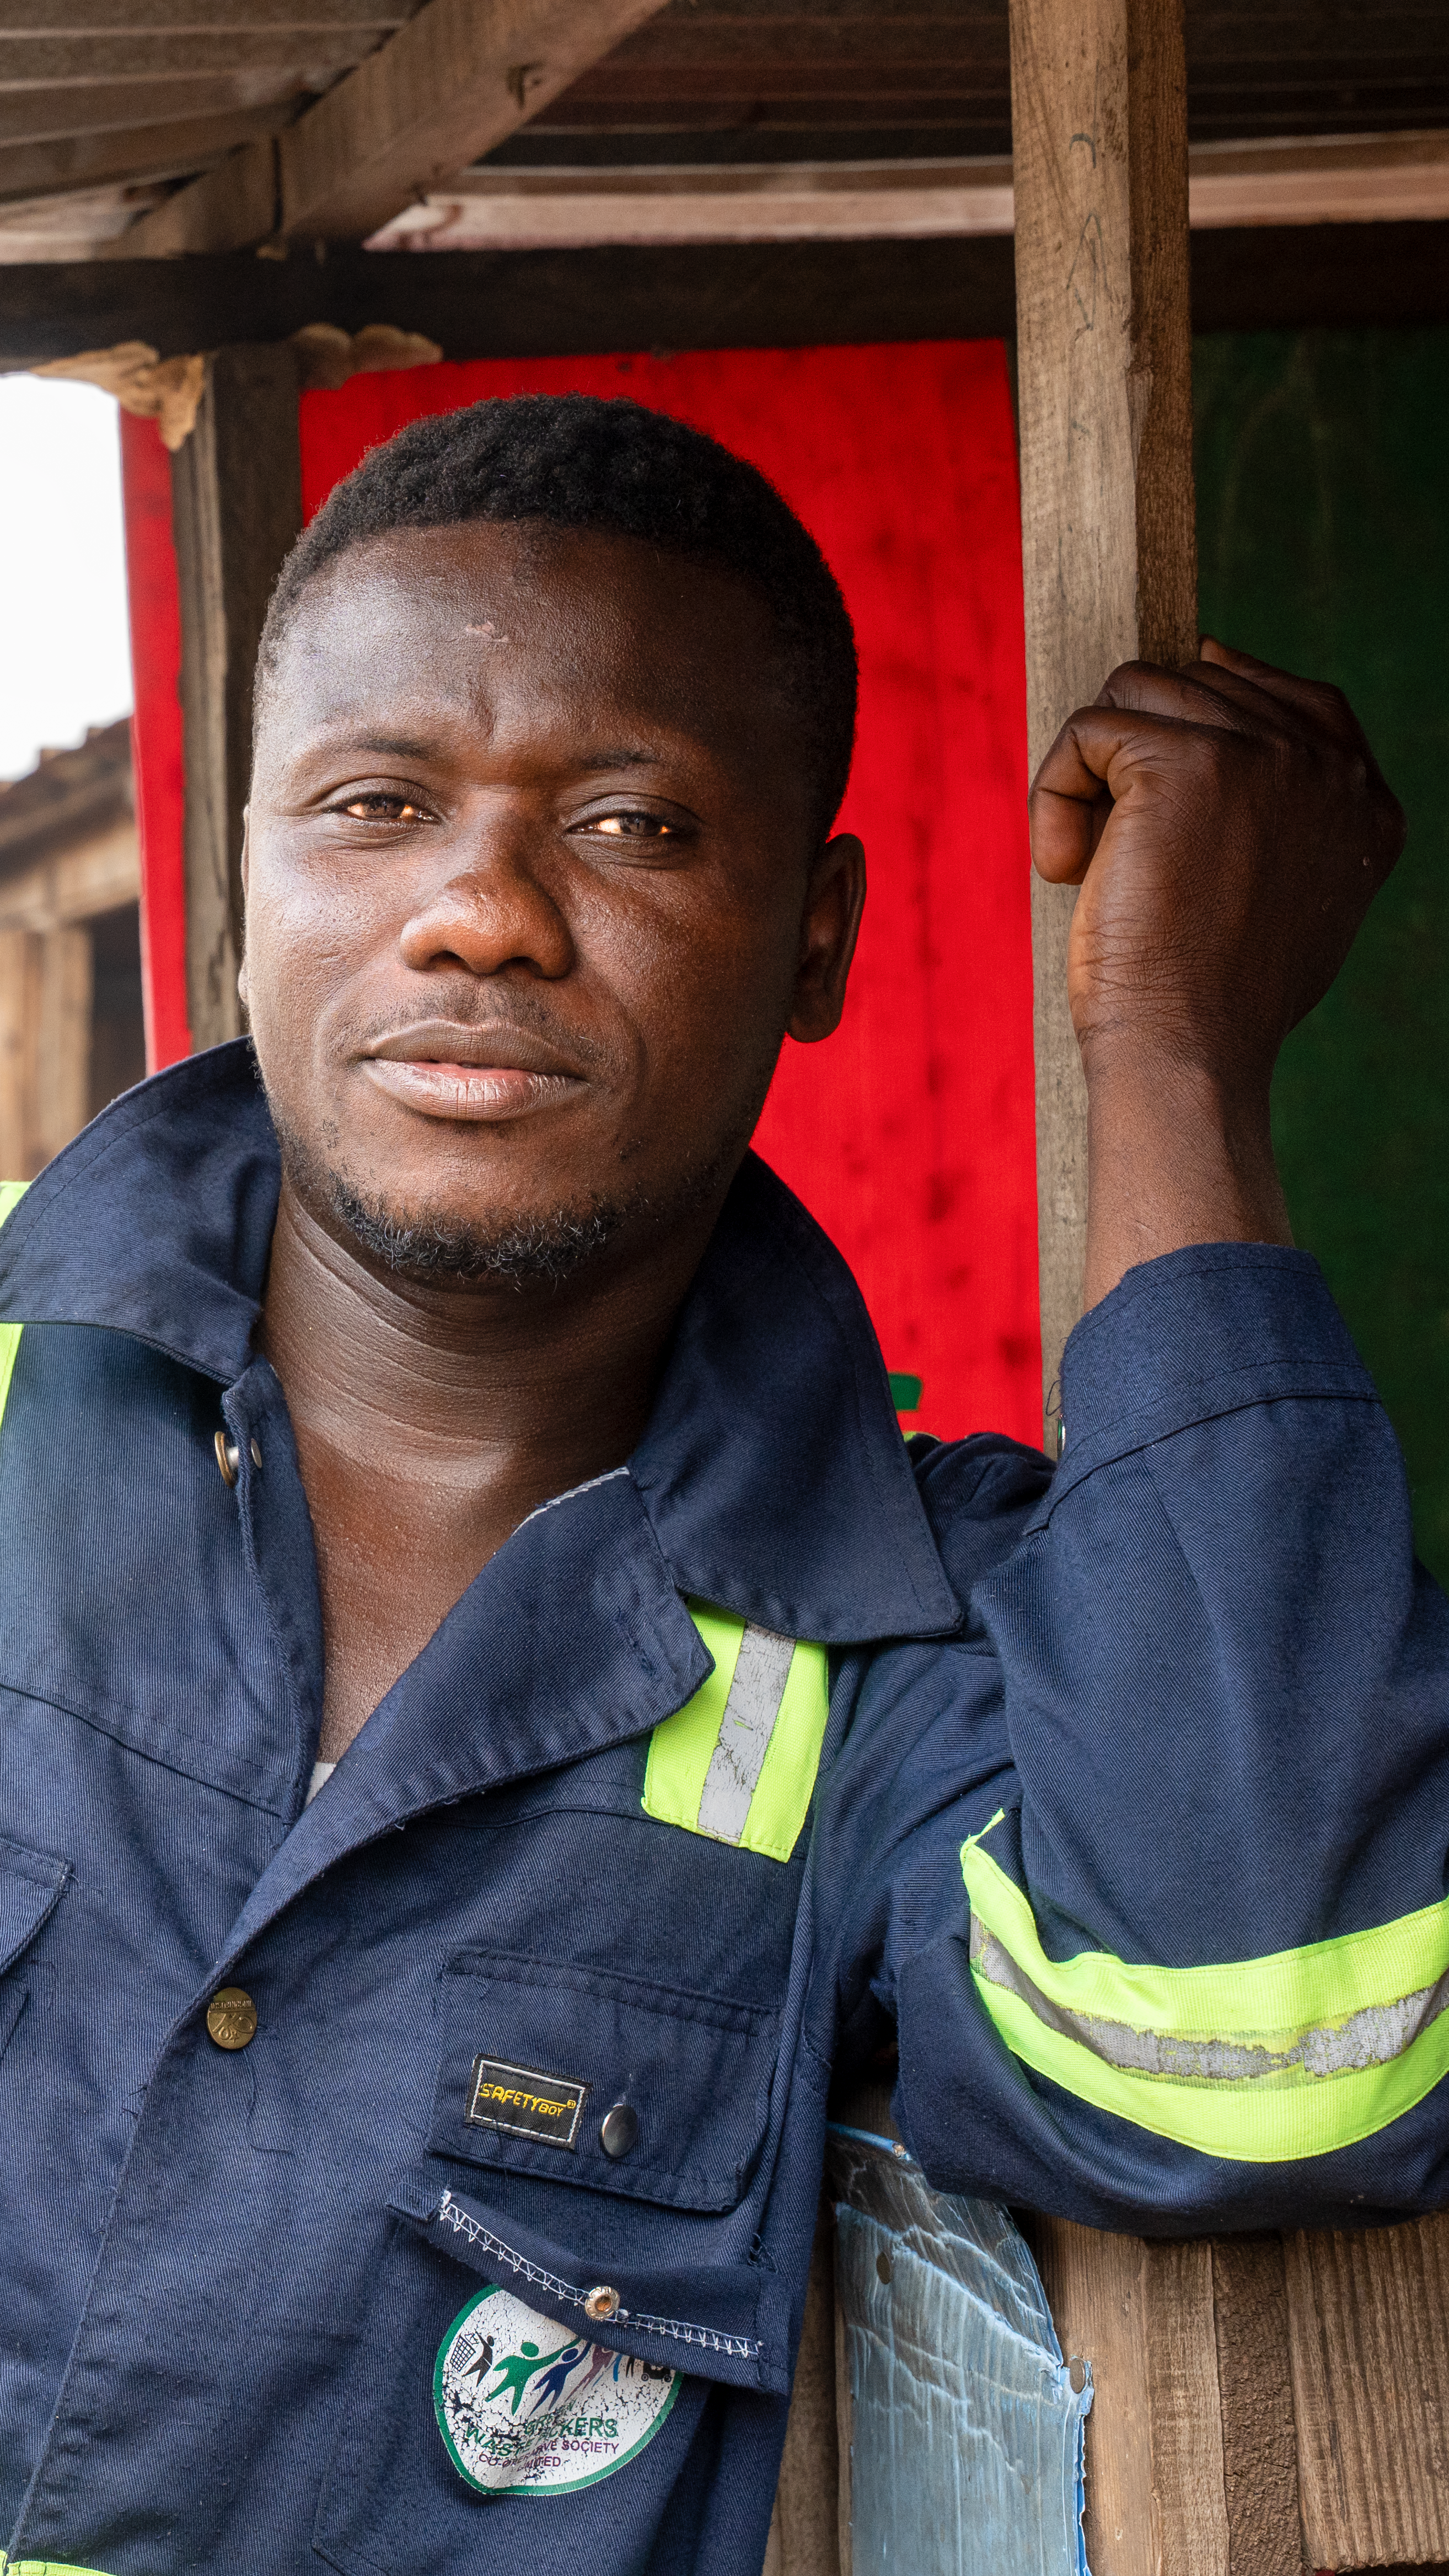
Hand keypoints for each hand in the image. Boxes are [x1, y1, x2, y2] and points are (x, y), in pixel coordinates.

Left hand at [1029, 642, 1404, 1305]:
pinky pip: (1086, 729)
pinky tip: (1066, 868)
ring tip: (1090, 865)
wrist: (1188, 1054)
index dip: (1203, 716)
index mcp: (1363, 798)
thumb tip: (1216, 672)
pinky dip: (1052, 798)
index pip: (1284, 694)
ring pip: (1133, 695)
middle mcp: (1326, 765)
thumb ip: (1279, 804)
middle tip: (1122, 860)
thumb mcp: (1283, 895)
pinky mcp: (1183, 760)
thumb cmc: (1214, 997)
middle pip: (1193, 686)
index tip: (1152, 782)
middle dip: (1135, 764)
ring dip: (1087, 779)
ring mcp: (1261, 753)